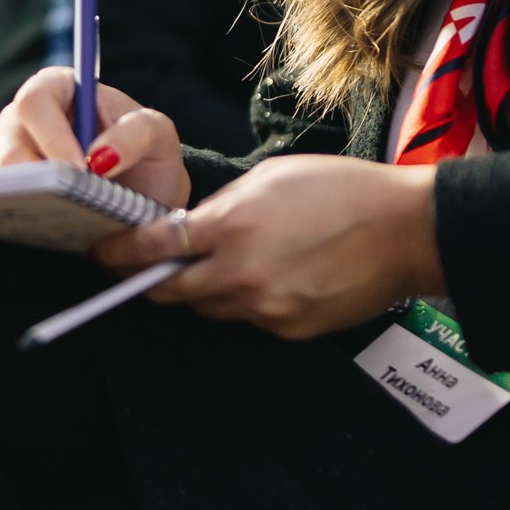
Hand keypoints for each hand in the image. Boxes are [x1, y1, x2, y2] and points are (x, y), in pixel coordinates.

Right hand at [0, 66, 190, 211]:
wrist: (148, 193)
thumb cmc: (147, 151)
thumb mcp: (157, 133)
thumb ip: (135, 133)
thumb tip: (98, 157)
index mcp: (58, 89)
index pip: (35, 101)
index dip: (51, 136)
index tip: (79, 169)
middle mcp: (28, 121)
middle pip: (10, 146)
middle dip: (38, 178)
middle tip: (70, 202)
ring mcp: (17, 157)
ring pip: (6, 180)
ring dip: (34, 201)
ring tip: (66, 218)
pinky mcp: (17, 192)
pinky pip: (10, 205)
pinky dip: (32, 217)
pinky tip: (58, 228)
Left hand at [90, 155, 446, 338]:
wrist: (407, 231)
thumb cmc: (341, 190)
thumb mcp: (268, 179)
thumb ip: (221, 208)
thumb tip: (188, 228)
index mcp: (230, 228)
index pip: (153, 249)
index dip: (119, 254)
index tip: (102, 255)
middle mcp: (241, 275)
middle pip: (172, 290)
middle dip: (158, 278)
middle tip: (155, 264)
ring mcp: (267, 309)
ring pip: (211, 308)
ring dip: (208, 289)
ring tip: (239, 260)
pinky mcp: (292, 330)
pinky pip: (252, 320)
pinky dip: (251, 302)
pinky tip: (279, 275)